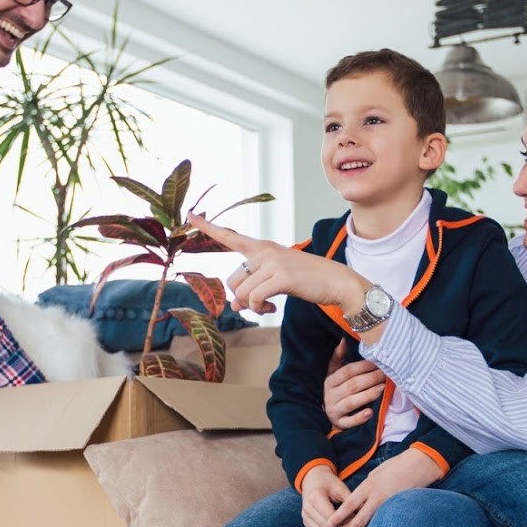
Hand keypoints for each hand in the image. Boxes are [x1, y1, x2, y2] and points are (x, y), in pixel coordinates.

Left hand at [188, 213, 368, 316]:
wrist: (336, 282)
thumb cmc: (307, 280)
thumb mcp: (276, 282)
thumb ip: (253, 289)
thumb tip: (234, 307)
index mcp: (263, 248)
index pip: (231, 237)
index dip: (208, 227)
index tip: (189, 215)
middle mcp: (265, 251)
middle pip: (233, 280)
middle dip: (241, 299)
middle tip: (257, 307)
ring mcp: (272, 262)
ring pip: (242, 293)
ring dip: (252, 307)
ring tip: (267, 308)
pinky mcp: (280, 277)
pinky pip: (255, 299)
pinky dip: (260, 310)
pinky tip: (272, 310)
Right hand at [300, 467, 351, 526]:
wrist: (312, 480)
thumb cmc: (329, 482)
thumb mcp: (340, 487)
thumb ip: (350, 500)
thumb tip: (364, 513)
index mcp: (315, 497)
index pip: (331, 517)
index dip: (345, 519)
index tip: (355, 515)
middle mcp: (307, 509)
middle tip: (352, 522)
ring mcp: (305, 518)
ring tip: (345, 525)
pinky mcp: (306, 524)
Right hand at [324, 344, 384, 429]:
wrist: (325, 413)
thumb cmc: (334, 390)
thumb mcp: (333, 373)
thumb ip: (338, 357)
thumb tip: (344, 339)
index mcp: (329, 381)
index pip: (347, 371)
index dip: (364, 366)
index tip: (379, 362)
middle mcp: (330, 395)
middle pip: (352, 385)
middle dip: (371, 379)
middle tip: (387, 374)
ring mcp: (334, 410)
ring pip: (351, 402)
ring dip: (368, 395)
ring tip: (382, 388)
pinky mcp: (339, 424)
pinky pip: (349, 422)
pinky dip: (359, 418)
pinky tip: (370, 413)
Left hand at [326, 448, 442, 526]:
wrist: (419, 465)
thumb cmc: (396, 466)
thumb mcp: (376, 473)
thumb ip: (367, 487)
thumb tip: (360, 498)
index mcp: (368, 487)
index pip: (349, 505)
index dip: (338, 517)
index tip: (330, 523)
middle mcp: (377, 497)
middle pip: (359, 520)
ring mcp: (389, 505)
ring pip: (372, 523)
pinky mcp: (399, 509)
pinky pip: (385, 520)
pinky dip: (378, 524)